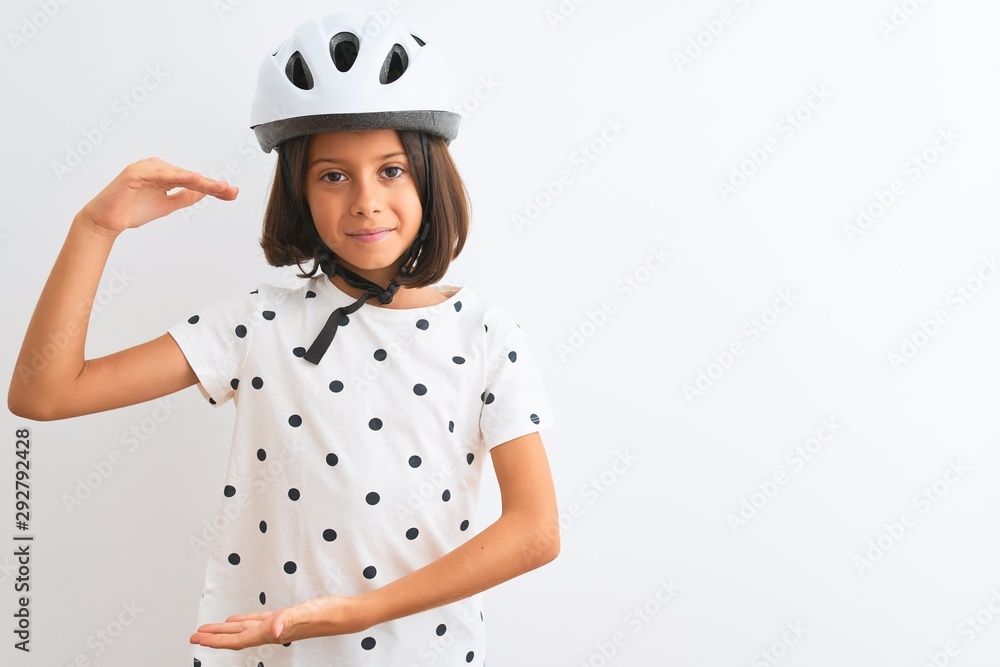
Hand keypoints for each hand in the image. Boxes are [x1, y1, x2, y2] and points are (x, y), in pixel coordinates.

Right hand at [79, 157, 237, 234]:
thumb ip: (185, 197)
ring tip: (219, 187)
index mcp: (165, 175)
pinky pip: (160, 174)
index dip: (213, 188)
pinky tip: (194, 178)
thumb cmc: (134, 210)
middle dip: (212, 185)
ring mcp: (146, 168)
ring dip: (200, 181)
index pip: (194, 182)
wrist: (108, 220)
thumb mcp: (167, 205)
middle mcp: (157, 168)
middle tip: (231, 191)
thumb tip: (205, 192)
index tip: (232, 194)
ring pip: (179, 174)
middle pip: (190, 177)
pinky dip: (177, 175)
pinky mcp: (135, 173)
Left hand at [189, 595, 368, 649]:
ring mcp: (278, 625)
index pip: (237, 639)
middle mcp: (272, 631)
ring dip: (226, 631)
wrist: (347, 614)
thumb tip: (273, 631)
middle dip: (214, 637)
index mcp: (272, 631)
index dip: (215, 640)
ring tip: (209, 629)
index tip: (196, 638)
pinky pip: (258, 621)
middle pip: (236, 637)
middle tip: (194, 636)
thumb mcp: (307, 612)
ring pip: (245, 630)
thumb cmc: (329, 613)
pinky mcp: (285, 618)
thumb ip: (288, 620)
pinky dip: (244, 621)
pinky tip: (237, 620)